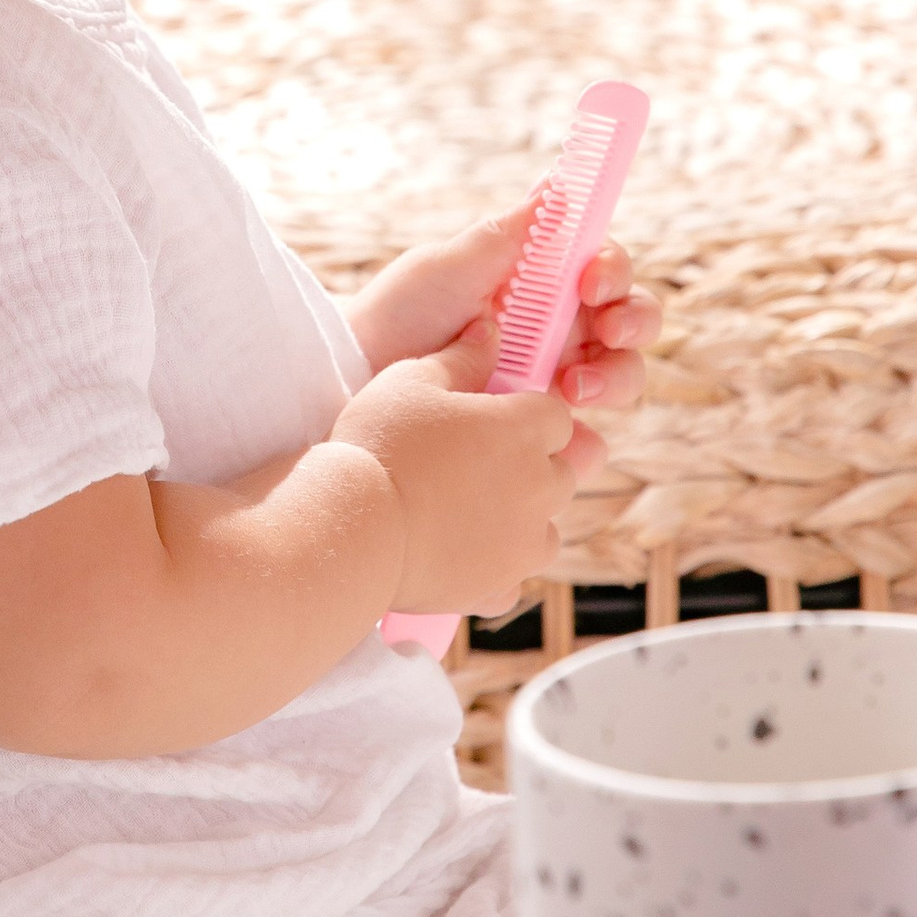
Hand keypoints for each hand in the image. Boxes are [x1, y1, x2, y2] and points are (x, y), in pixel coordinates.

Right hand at [330, 350, 578, 621]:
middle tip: (474, 466)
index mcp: (525, 430)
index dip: (526, 415)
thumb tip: (489, 329)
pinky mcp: (500, 586)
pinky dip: (492, 570)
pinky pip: (512, 579)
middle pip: (561, 472)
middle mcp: (541, 487)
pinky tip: (456, 556)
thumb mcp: (411, 380)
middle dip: (530, 468)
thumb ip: (460, 356)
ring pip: (545, 529)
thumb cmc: (381, 445)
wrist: (354, 529)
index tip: (492, 420)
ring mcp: (524, 543)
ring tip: (464, 514)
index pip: (556, 416)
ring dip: (518, 521)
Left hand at [348, 203, 661, 415]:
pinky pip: (584, 442)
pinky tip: (567, 438)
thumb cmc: (397, 314)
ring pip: (620, 379)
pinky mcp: (537, 432)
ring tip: (570, 390)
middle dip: (633, 325)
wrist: (355, 380)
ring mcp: (550, 383)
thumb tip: (561, 183)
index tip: (591, 280)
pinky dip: (586, 441)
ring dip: (614, 380)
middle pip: (630, 324)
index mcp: (542, 285)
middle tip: (605, 333)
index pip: (605, 271)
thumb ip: (510, 232)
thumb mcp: (449, 265)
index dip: (614, 272)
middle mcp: (556, 332)